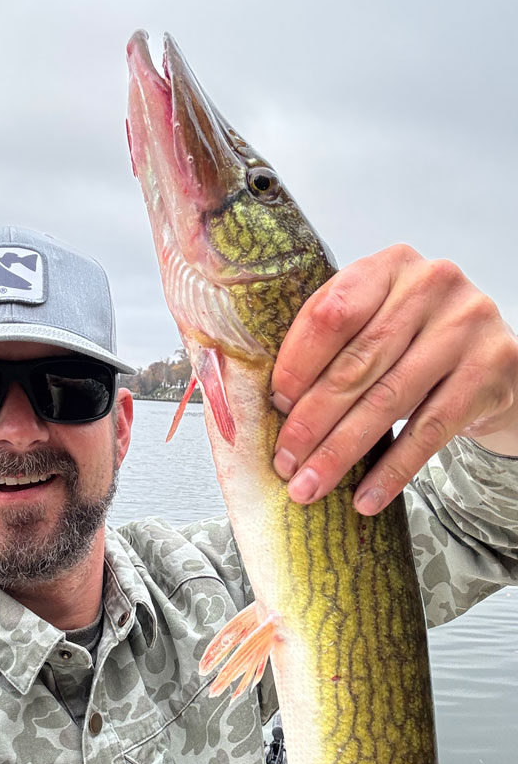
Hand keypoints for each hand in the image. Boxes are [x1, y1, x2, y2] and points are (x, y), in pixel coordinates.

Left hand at [270, 244, 517, 514]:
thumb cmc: (413, 339)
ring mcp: (466, 327)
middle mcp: (432, 285)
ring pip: (387, 401)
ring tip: (309, 486)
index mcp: (389, 265)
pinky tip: (365, 498)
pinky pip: (429, 432)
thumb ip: (331, 342)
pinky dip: (393, 471)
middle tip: (283, 462)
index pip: (331, 314)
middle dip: (311, 421)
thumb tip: (271, 403)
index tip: (272, 405)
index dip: (297, 363)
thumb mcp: (375, 321)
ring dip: (341, 452)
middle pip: (356, 364)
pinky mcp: (490, 372)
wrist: (491, 356)